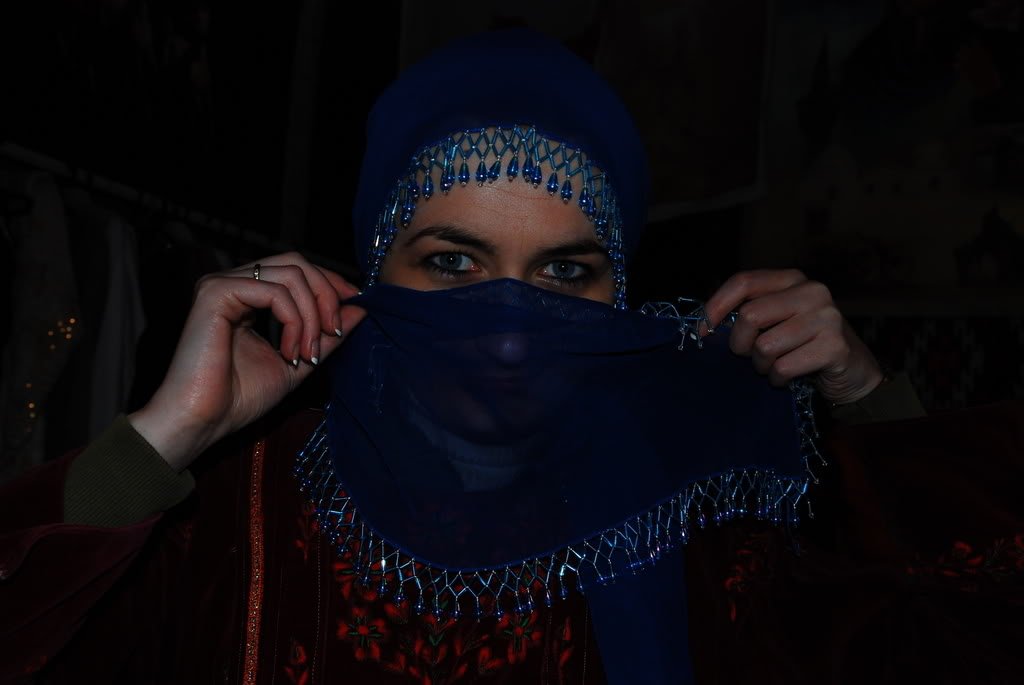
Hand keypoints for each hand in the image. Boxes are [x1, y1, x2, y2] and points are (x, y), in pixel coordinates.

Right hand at [128, 252, 365, 470]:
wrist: (204, 422)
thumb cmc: (240, 398)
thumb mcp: (298, 361)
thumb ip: (326, 336)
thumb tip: (360, 309)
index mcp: (247, 295)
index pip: (296, 269)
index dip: (330, 283)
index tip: (355, 305)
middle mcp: (233, 283)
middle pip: (297, 263)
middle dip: (326, 296)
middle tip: (334, 332)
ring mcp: (222, 284)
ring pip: (291, 274)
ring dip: (312, 316)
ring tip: (307, 354)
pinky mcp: (216, 292)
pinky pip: (274, 291)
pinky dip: (294, 320)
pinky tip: (288, 352)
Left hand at [700, 269, 882, 404]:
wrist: (854, 370)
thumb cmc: (805, 344)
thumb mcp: (778, 319)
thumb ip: (750, 312)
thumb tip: (704, 324)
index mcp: (792, 279)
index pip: (743, 282)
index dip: (716, 306)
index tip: (702, 331)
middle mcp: (812, 292)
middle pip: (749, 316)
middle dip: (740, 344)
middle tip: (750, 356)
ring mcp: (827, 318)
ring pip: (765, 346)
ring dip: (762, 365)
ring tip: (775, 365)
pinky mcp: (835, 347)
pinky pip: (783, 367)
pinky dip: (778, 378)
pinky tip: (788, 376)